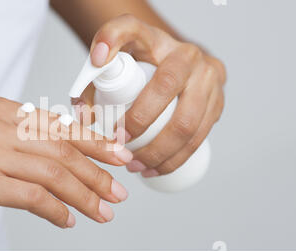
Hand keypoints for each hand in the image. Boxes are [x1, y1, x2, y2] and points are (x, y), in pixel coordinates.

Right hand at [0, 97, 132, 235]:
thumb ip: (26, 142)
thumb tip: (70, 156)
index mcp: (4, 111)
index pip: (62, 127)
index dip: (96, 144)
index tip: (119, 158)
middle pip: (63, 151)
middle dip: (97, 174)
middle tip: (117, 192)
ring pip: (53, 174)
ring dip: (83, 196)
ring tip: (102, 212)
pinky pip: (33, 197)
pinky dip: (56, 210)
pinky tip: (67, 221)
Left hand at [72, 14, 225, 176]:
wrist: (174, 64)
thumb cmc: (140, 67)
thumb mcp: (115, 65)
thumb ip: (91, 82)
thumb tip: (84, 118)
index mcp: (156, 39)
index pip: (129, 30)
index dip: (111, 43)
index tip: (97, 65)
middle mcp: (188, 54)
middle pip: (166, 89)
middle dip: (141, 124)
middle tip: (119, 144)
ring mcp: (209, 77)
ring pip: (188, 123)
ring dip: (159, 153)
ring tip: (135, 165)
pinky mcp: (218, 101)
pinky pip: (200, 136)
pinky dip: (176, 159)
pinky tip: (156, 169)